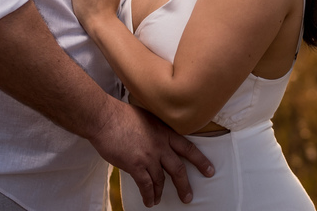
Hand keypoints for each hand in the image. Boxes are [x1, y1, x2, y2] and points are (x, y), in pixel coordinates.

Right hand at [90, 101, 214, 206]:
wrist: (106, 118)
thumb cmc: (123, 115)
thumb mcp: (149, 117)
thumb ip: (157, 130)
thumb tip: (159, 139)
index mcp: (166, 132)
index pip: (188, 148)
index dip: (200, 161)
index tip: (209, 170)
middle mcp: (161, 145)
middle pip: (178, 169)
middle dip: (185, 185)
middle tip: (188, 197)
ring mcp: (149, 156)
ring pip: (161, 180)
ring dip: (161, 192)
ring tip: (159, 199)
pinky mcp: (135, 165)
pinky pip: (145, 185)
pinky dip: (148, 195)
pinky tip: (149, 201)